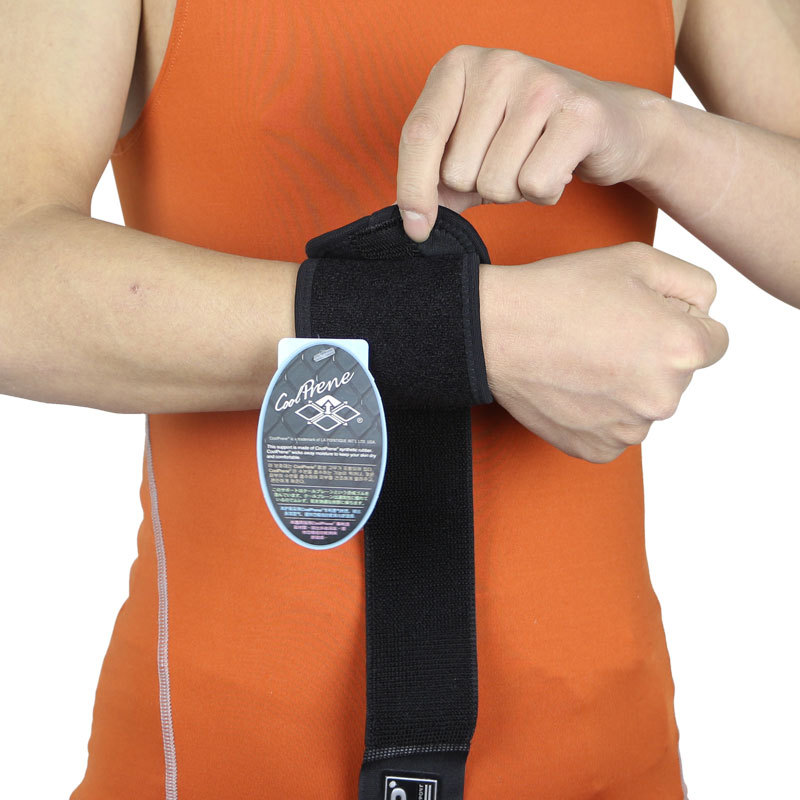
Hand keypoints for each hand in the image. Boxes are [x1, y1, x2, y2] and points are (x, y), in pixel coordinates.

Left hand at [396, 44, 666, 241]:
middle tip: (509, 166)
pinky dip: (543, 195)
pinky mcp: (579, 113)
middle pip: (458, 171)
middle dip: (481, 188)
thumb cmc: (527, 142)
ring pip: (495, 183)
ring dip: (514, 192)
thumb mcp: (470, 154)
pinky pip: (534, 184)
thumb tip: (409, 223)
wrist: (612, 126)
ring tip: (534, 164)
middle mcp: (496, 64)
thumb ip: (434, 181)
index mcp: (456, 66)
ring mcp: (539, 83)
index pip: (418, 136)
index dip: (412, 190)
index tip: (416, 231)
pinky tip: (558, 171)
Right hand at [479, 242, 728, 462]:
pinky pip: (616, 430)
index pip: (713, 339)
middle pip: (678, 375)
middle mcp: (664, 398)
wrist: (496, 332)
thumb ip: (695, 283)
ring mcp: (629, 430)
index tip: (639, 315)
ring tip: (584, 360)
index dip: (677, 320)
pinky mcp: (598, 449)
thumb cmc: (560, 293)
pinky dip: (602, 413)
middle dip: (652, 355)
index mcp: (683, 349)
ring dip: (627, 386)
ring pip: (646, 404)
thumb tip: (704, 313)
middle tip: (604, 334)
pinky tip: (575, 386)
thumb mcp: (637, 260)